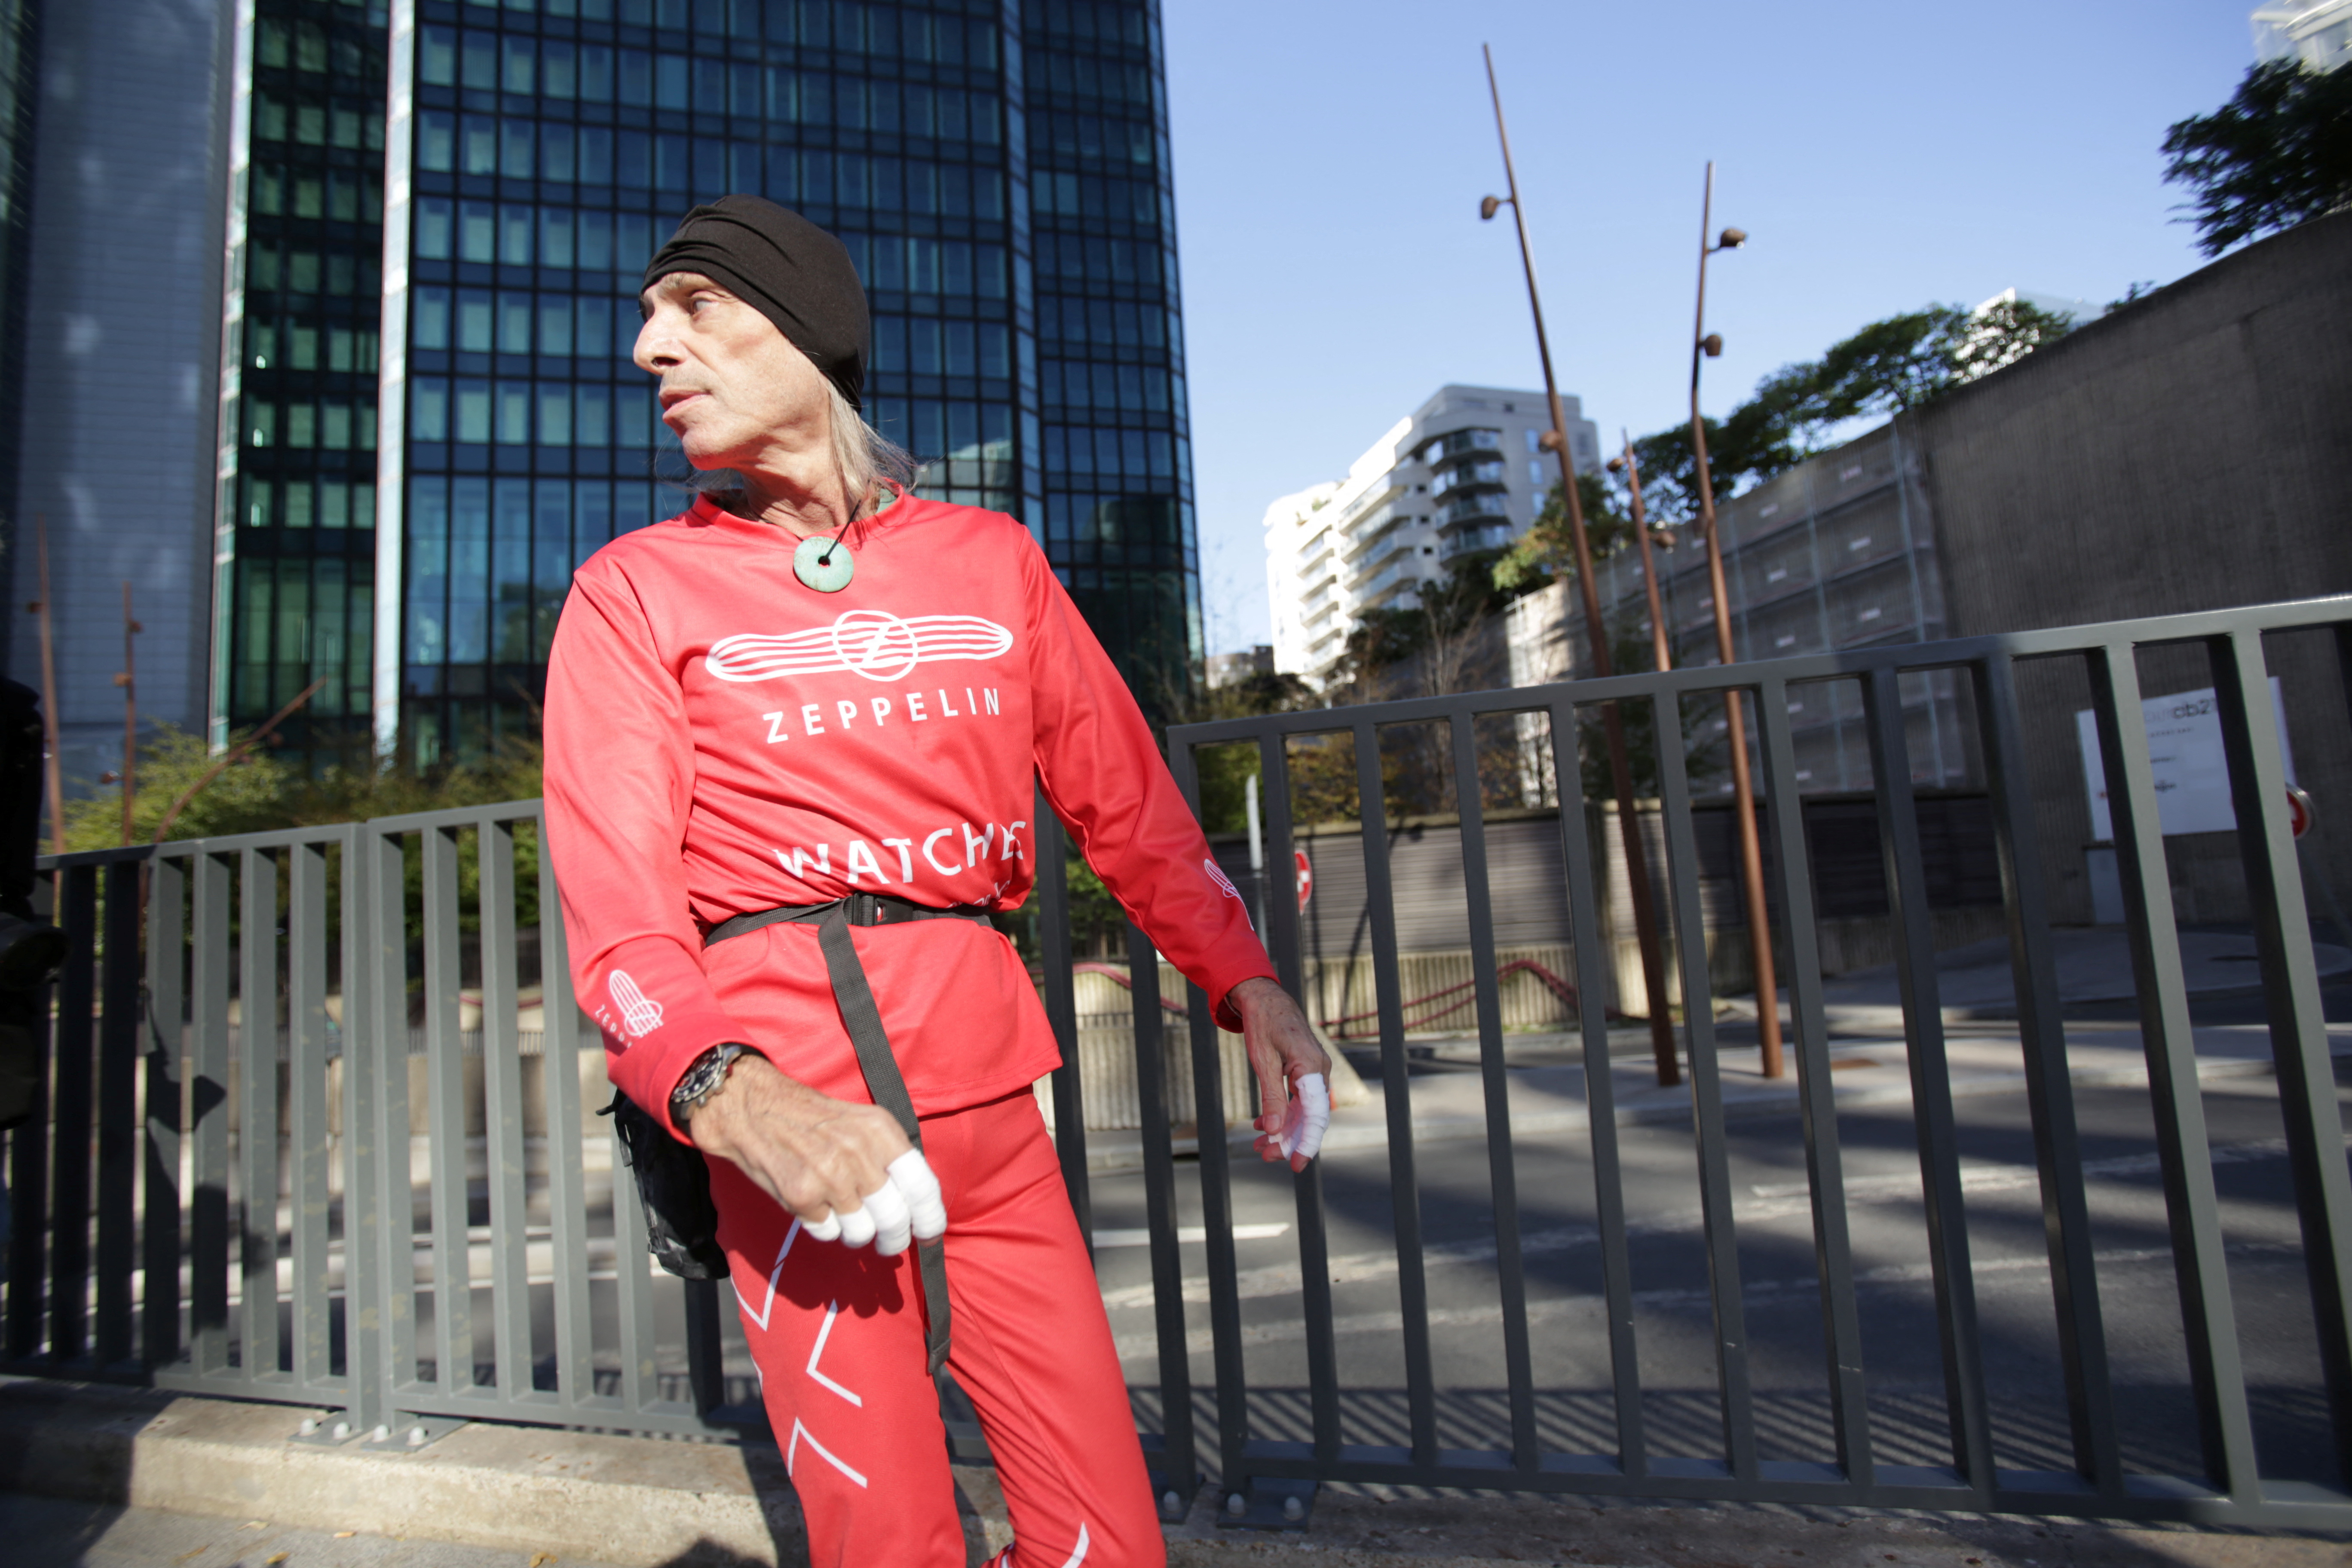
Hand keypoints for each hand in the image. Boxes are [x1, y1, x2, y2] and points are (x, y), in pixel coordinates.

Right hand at [686, 1054, 945, 1252]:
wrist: (754, 1108)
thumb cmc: (813, 1119)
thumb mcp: (862, 1122)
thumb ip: (890, 1157)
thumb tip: (918, 1204)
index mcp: (880, 1131)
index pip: (922, 1185)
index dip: (931, 1218)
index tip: (930, 1235)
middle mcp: (858, 1153)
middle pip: (895, 1218)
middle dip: (895, 1239)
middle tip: (891, 1243)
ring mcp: (828, 1177)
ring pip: (862, 1232)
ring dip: (857, 1234)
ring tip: (846, 1217)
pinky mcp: (800, 1196)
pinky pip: (828, 1233)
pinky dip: (825, 1227)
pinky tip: (816, 1206)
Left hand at [1229, 976, 1332, 1171]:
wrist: (1265, 997)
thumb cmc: (1263, 1023)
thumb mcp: (1263, 1061)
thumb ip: (1272, 1097)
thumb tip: (1274, 1129)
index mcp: (1312, 1067)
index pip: (1316, 1115)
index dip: (1307, 1143)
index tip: (1295, 1164)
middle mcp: (1319, 1071)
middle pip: (1310, 1118)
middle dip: (1290, 1141)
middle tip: (1267, 1157)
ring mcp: (1314, 1072)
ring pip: (1303, 1112)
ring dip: (1284, 1131)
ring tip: (1261, 1147)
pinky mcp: (1305, 1072)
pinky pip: (1299, 1100)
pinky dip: (1282, 1115)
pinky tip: (1263, 1125)